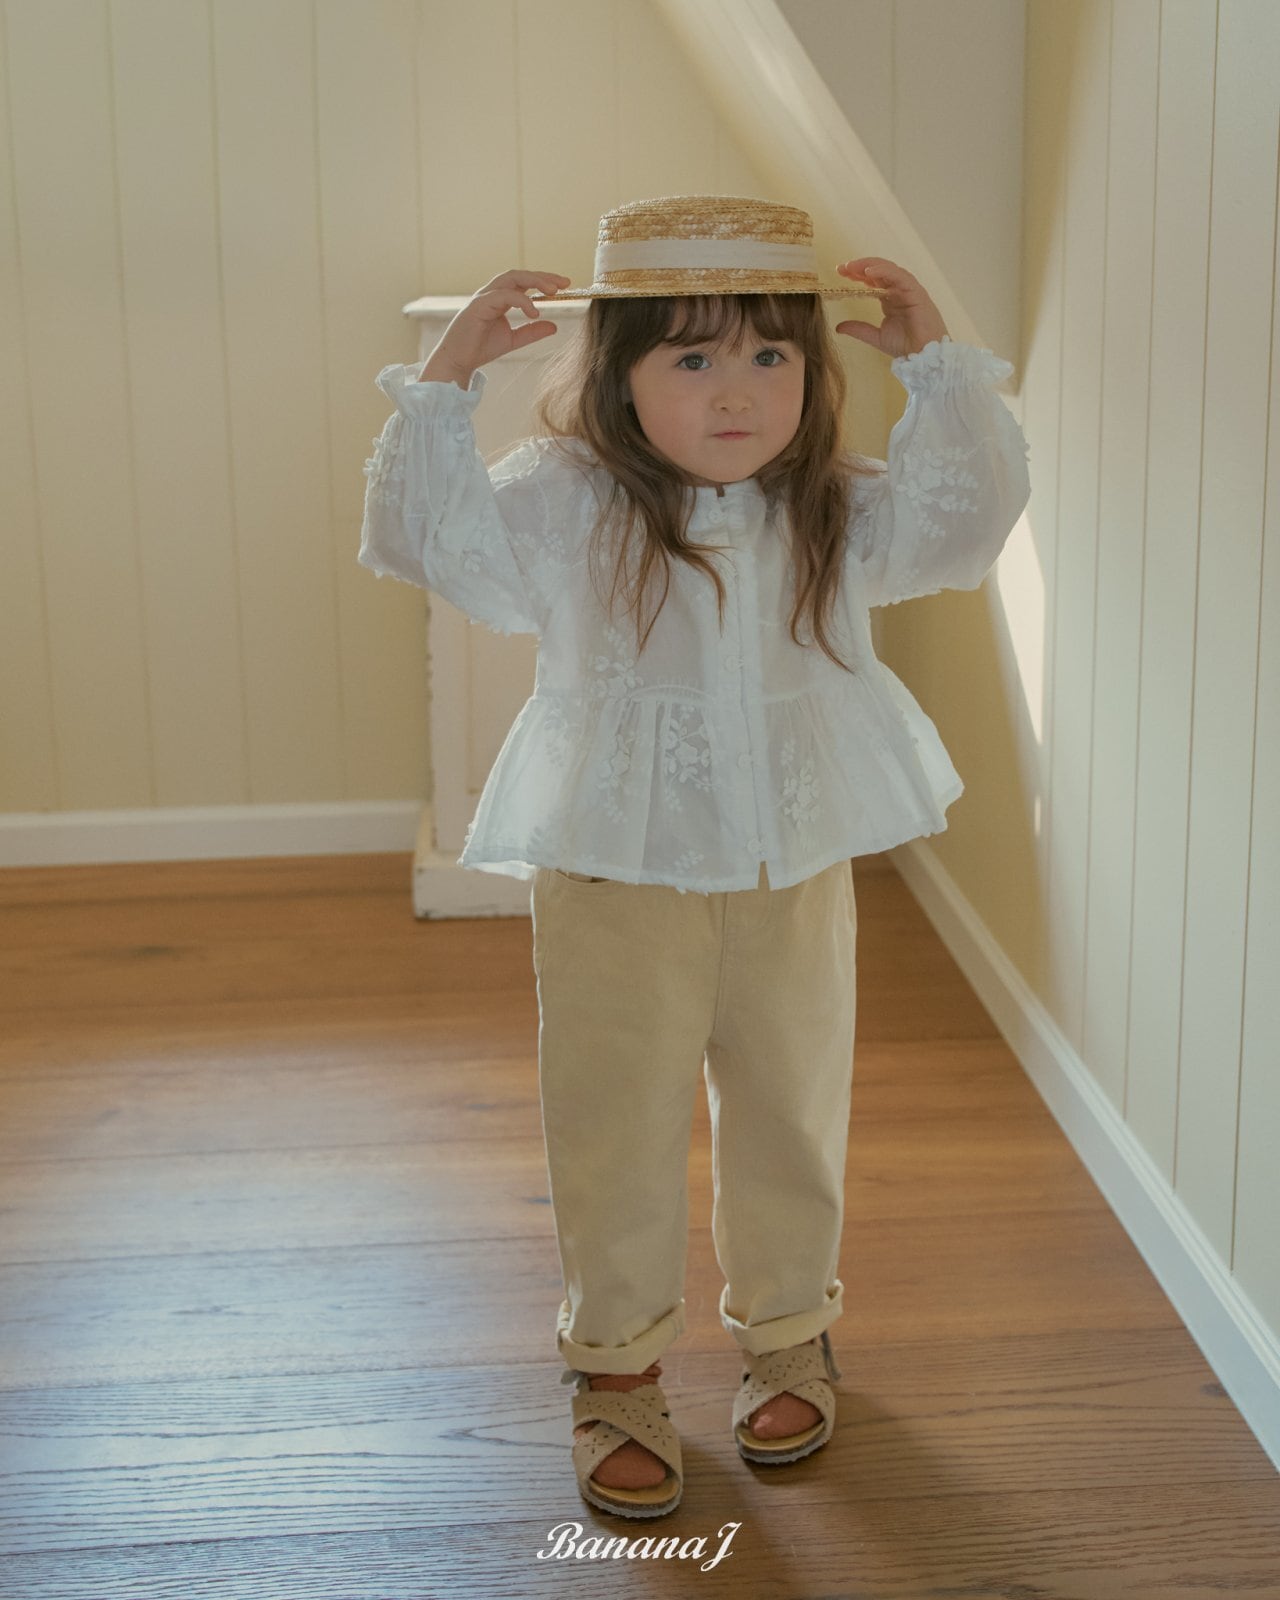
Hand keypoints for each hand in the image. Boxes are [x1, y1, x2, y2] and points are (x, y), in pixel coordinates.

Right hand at [419, 270, 571, 384]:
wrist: (458, 361)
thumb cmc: (481, 348)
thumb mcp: (513, 340)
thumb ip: (532, 331)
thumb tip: (554, 326)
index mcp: (499, 298)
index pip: (524, 282)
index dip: (544, 280)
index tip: (565, 285)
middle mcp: (491, 293)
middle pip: (519, 275)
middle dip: (542, 276)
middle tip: (564, 284)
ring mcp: (484, 297)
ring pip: (511, 279)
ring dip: (534, 281)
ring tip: (553, 291)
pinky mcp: (478, 306)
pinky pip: (503, 296)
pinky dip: (521, 301)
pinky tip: (534, 311)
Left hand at [833, 259, 947, 359]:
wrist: (922, 357)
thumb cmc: (905, 346)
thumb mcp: (876, 336)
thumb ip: (859, 329)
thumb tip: (838, 327)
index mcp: (890, 298)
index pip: (873, 280)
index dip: (857, 274)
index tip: (840, 273)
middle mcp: (899, 291)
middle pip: (879, 271)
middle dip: (859, 267)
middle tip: (842, 267)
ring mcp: (908, 289)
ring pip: (888, 269)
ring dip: (869, 265)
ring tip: (852, 266)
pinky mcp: (916, 292)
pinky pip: (899, 276)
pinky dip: (884, 271)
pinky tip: (869, 272)